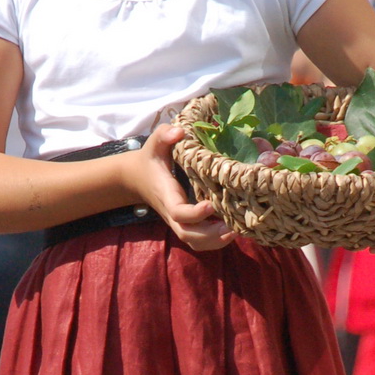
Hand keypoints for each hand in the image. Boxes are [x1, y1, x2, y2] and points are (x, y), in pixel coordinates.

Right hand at [125, 126, 235, 252]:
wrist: (137, 177)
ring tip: (238, 232)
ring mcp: (178, 221)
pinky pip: (199, 240)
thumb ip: (164, 135)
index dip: (194, 213)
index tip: (211, 205)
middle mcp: (171, 213)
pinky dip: (215, 241)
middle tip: (233, 227)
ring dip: (215, 241)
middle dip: (209, 235)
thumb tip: (180, 132)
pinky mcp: (185, 224)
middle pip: (187, 234)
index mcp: (166, 195)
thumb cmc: (150, 158)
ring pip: (194, 241)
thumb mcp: (154, 143)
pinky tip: (233, 231)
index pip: (178, 212)